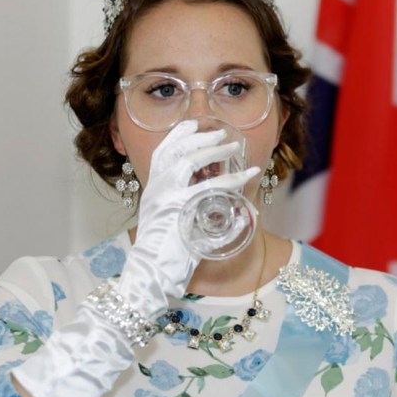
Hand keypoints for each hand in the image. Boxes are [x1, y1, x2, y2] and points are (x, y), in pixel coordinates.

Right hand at [118, 119, 258, 317]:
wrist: (151, 273)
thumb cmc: (163, 252)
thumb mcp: (171, 223)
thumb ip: (188, 208)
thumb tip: (223, 201)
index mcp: (151, 189)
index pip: (162, 152)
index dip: (178, 134)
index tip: (195, 124)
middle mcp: (155, 189)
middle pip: (174, 150)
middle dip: (199, 137)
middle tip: (222, 134)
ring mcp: (165, 198)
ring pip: (187, 161)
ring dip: (212, 150)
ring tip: (232, 148)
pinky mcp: (179, 210)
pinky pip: (208, 187)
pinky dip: (231, 179)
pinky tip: (245, 176)